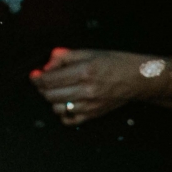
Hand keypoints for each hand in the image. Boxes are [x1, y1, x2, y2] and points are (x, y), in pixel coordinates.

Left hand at [29, 47, 162, 124]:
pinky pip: (70, 120)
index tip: (34, 75)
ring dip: (52, 100)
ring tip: (57, 92)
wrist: (138, 79)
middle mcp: (86, 90)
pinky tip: (66, 104)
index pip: (50, 79)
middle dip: (42, 88)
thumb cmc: (115, 63)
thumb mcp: (89, 52)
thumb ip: (65, 57)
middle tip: (43, 82)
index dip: (37, 78)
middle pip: (50, 95)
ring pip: (57, 108)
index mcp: (85, 71)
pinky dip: (63, 114)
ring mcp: (90, 105)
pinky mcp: (94, 115)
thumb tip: (47, 66)